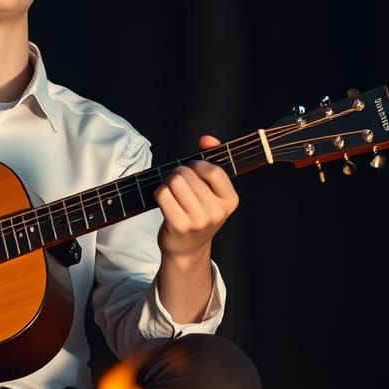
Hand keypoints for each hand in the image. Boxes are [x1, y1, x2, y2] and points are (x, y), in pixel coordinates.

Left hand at [153, 134, 238, 265]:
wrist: (187, 249)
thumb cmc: (198, 214)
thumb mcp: (211, 191)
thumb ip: (211, 161)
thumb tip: (207, 139)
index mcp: (230, 200)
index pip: (213, 170)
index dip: (197, 165)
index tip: (193, 170)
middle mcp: (217, 212)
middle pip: (188, 174)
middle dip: (178, 173)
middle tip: (178, 185)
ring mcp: (199, 220)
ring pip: (174, 182)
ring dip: (167, 183)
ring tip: (171, 193)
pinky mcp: (179, 225)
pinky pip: (163, 194)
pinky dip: (159, 193)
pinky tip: (164, 202)